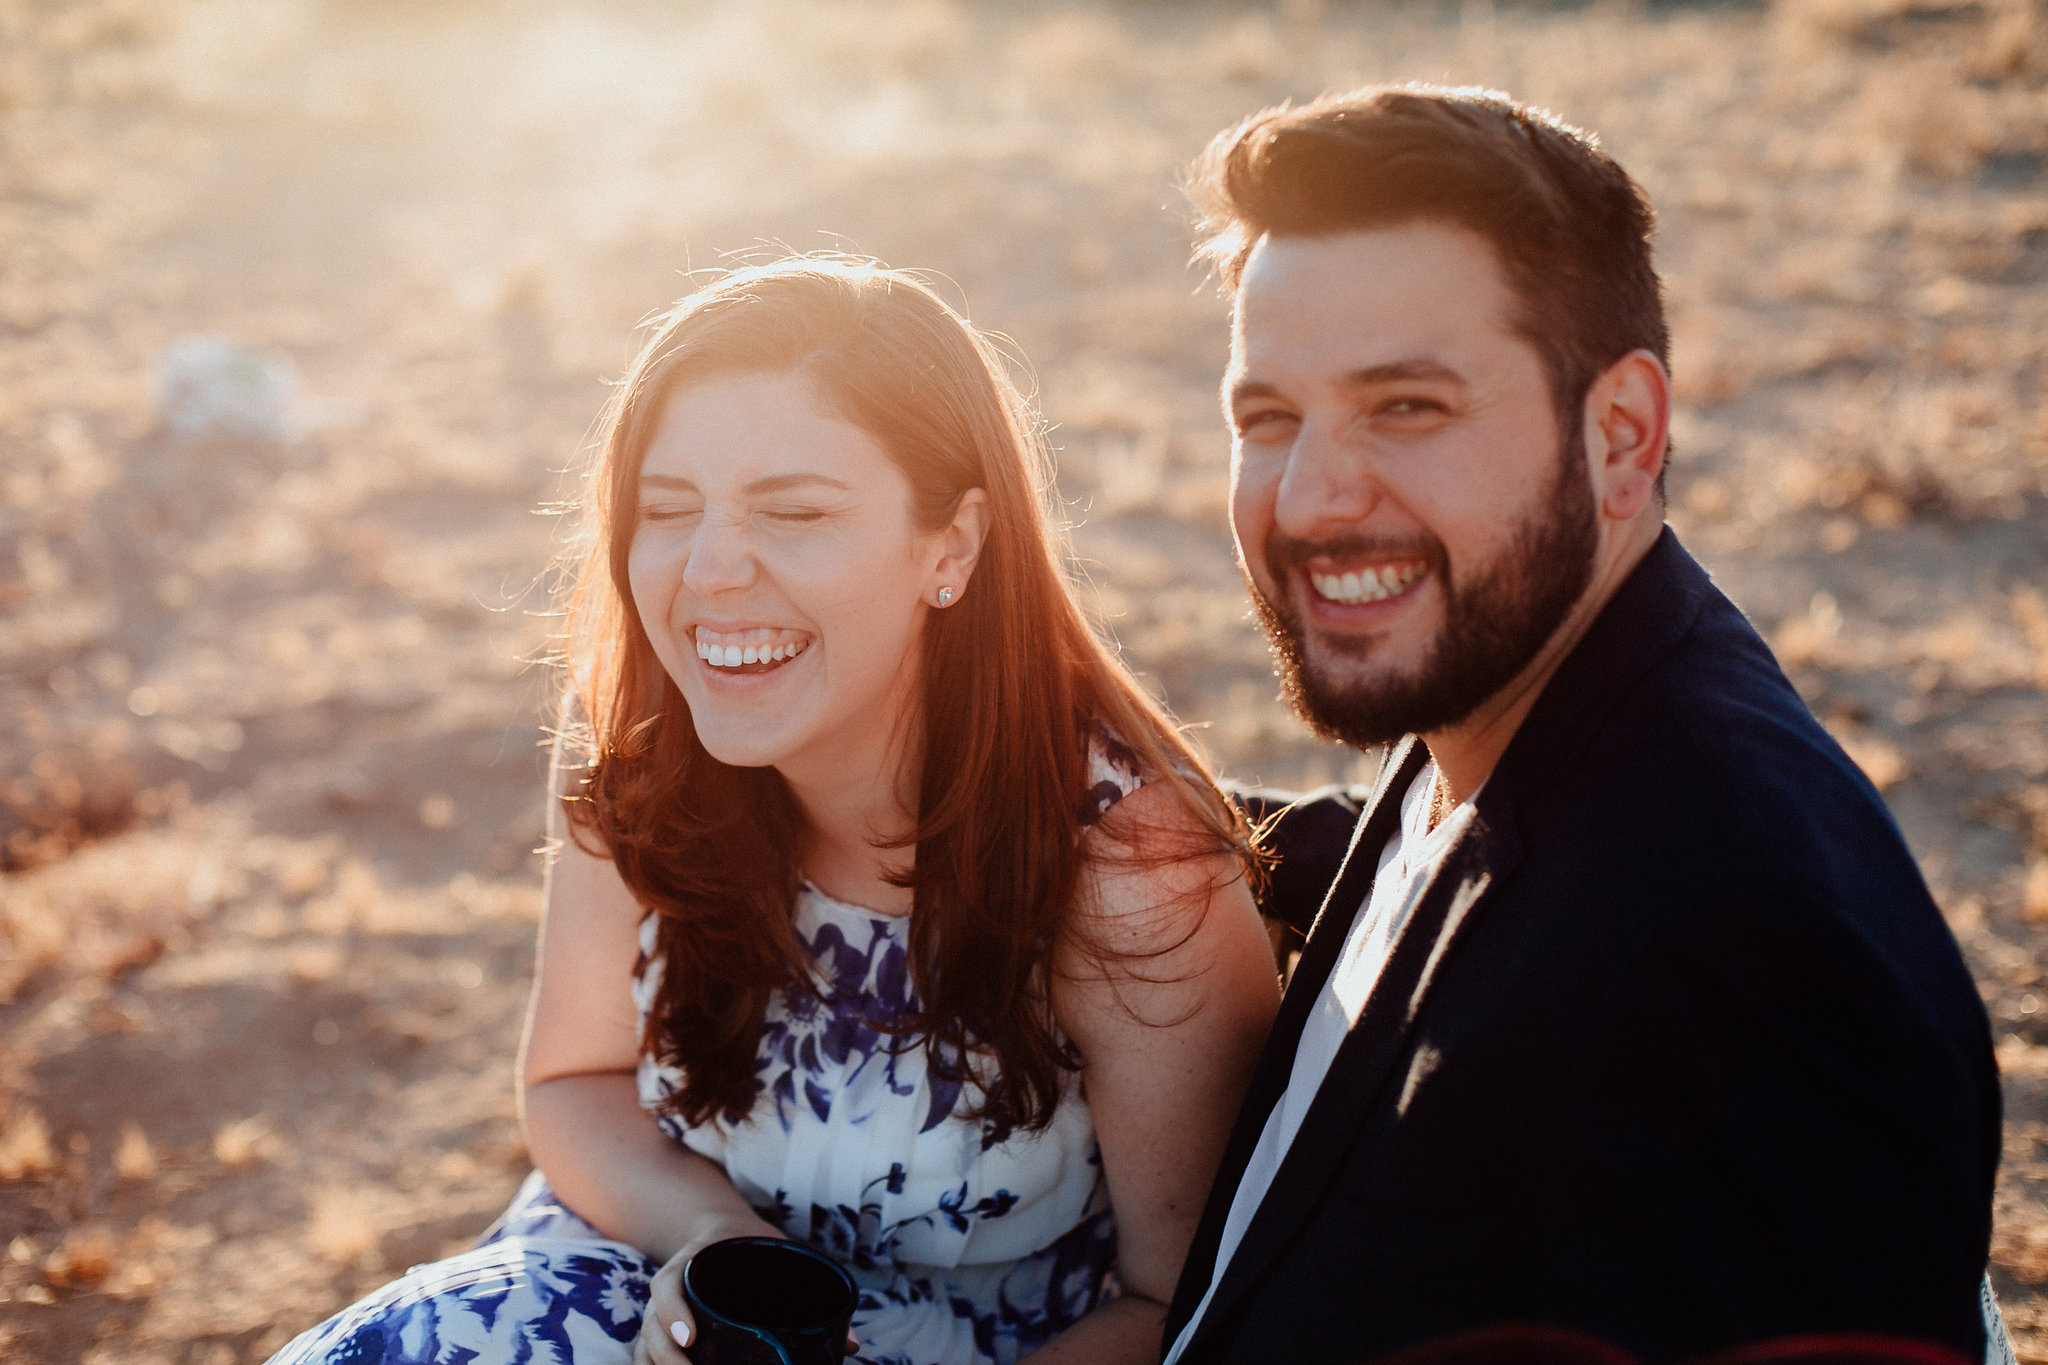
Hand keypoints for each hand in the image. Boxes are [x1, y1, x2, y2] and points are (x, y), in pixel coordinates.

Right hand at [631, 1236, 864, 1364]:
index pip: (667, 1287)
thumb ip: (814, 1287)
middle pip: (651, 1327)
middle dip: (666, 1356)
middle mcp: (669, 1291)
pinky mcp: (663, 1333)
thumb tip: (852, 1345)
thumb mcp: (780, 1252)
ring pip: (645, 1347)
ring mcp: (661, 1314)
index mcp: (691, 1263)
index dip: (672, 1313)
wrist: (719, 1231)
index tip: (692, 1338)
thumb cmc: (753, 1245)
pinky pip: (646, 1357)